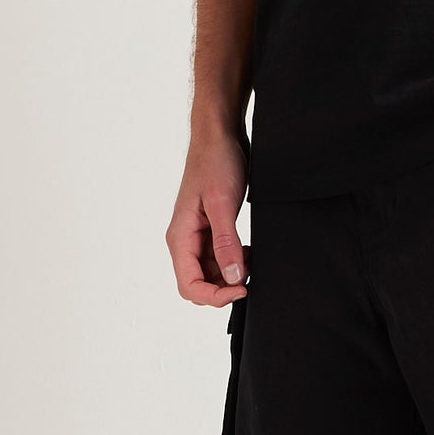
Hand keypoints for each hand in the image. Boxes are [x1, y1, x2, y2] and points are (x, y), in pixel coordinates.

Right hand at [166, 125, 250, 303]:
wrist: (220, 137)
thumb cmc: (216, 163)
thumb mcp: (223, 204)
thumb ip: (226, 243)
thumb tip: (232, 277)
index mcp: (180, 237)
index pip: (189, 285)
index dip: (215, 296)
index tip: (242, 290)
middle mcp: (185, 240)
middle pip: (198, 284)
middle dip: (223, 289)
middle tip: (250, 280)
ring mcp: (198, 236)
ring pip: (210, 273)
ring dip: (231, 275)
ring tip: (253, 263)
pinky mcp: (211, 229)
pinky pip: (219, 258)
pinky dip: (235, 262)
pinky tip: (249, 253)